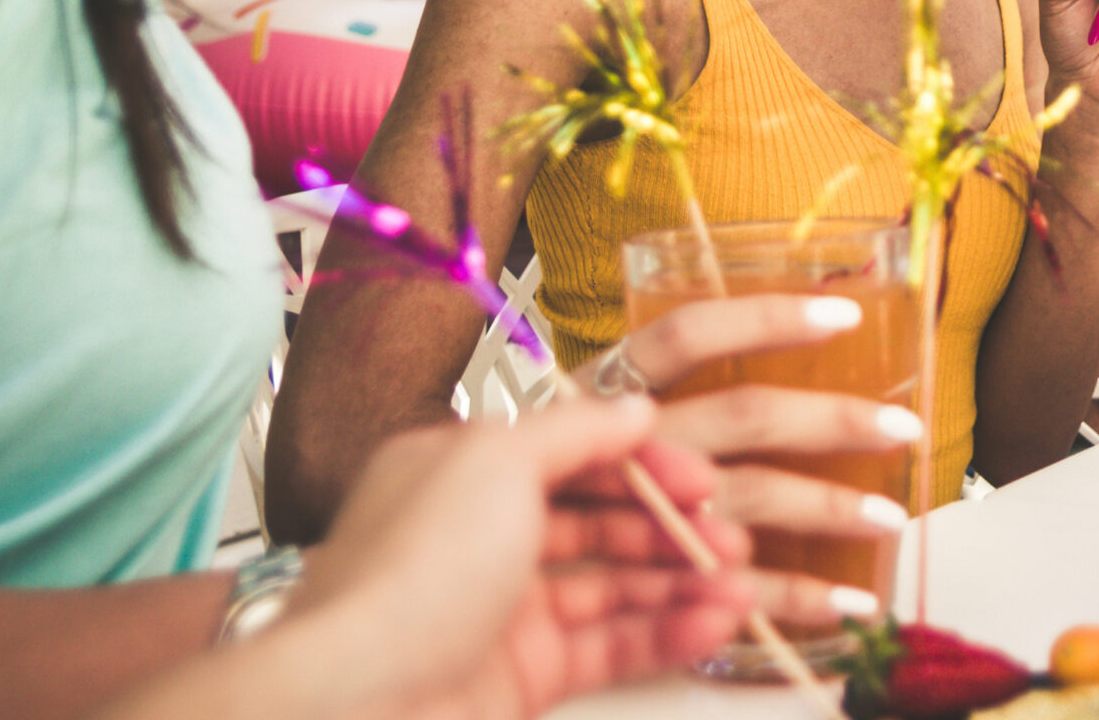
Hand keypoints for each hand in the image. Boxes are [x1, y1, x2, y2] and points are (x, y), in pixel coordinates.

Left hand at [278, 394, 752, 719]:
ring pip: (614, 585)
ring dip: (682, 582)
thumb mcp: (497, 463)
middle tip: (732, 539)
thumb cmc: (414, 573)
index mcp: (463, 470)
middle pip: (601, 518)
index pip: (573, 450)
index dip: (643, 460)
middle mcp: (482, 535)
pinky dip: (666, 634)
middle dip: (673, 525)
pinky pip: (611, 646)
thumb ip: (577, 431)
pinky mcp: (523, 676)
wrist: (356, 704)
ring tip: (742, 589)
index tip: (703, 477)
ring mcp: (504, 609)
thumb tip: (636, 408)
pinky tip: (715, 624)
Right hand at [594, 291, 921, 628]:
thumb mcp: (600, 413)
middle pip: (742, 416)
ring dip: (828, 509)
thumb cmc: (567, 474)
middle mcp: (626, 445)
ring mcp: (637, 515)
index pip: (687, 335)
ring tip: (890, 517)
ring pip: (749, 497)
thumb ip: (675, 385)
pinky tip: (850, 600)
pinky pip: (735, 586)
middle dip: (831, 420)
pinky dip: (798, 595)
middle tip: (901, 427)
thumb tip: (794, 346)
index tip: (843, 314)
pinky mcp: (646, 582)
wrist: (485, 565)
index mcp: (609, 389)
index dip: (764, 319)